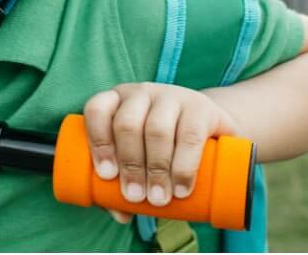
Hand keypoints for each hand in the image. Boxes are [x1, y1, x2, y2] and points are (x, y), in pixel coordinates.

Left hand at [83, 83, 237, 223]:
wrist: (209, 128)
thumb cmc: (162, 147)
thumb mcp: (140, 159)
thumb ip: (124, 185)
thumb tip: (120, 214)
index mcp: (117, 102)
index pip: (98, 110)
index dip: (99, 142)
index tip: (107, 175)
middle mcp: (141, 94)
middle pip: (127, 124)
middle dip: (129, 164)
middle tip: (135, 196)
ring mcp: (172, 97)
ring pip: (157, 130)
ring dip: (155, 169)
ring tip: (158, 199)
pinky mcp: (201, 108)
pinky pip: (190, 136)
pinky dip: (184, 166)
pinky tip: (181, 188)